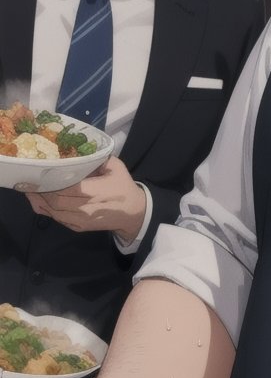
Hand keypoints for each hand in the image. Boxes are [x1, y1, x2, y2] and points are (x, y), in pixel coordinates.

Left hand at [26, 157, 146, 240]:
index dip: (50, 182)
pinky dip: (44, 209)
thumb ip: (96, 158)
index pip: (67, 188)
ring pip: (52, 212)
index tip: (40, 171)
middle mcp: (86, 208)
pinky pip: (56, 219)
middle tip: (30, 178)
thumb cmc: (124, 187)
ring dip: (38, 200)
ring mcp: (81, 220)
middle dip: (41, 191)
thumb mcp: (115, 167)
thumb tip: (75, 150)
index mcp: (96, 192)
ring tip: (28, 188)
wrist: (135, 214)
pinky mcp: (78, 227)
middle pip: (56, 201)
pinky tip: (37, 199)